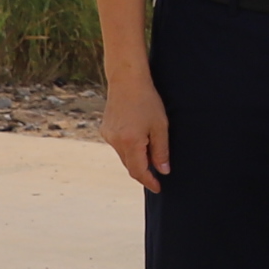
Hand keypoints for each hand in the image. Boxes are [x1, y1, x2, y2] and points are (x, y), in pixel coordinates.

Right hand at [100, 73, 170, 191]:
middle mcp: (116, 142)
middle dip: (144, 172)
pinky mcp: (105, 130)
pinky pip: (118, 146)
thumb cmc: (147, 100)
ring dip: (136, 159)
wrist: (126, 80)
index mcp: (130, 142)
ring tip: (150, 153)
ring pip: (124, 156)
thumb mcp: (160, 126)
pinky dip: (129, 149)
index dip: (149, 182)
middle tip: (157, 175)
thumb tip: (163, 171)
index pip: (139, 171)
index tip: (158, 188)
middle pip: (130, 166)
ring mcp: (108, 136)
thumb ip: (161, 151)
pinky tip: (138, 139)